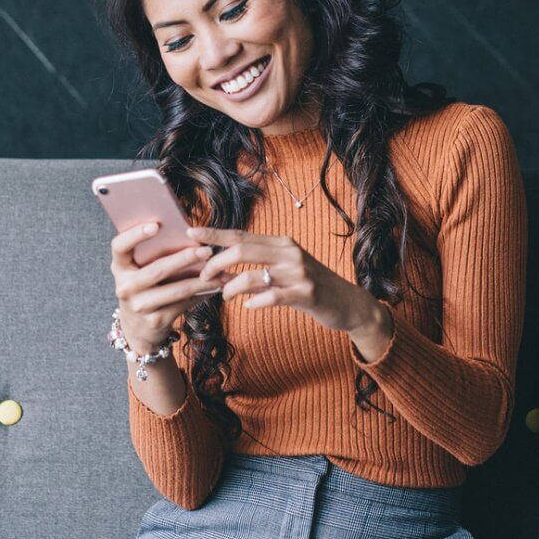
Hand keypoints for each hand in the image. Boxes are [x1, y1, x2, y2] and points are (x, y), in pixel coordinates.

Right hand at [110, 222, 229, 354]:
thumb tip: (189, 234)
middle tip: (206, 250)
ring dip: (201, 280)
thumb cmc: (145, 287)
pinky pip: (184, 303)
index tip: (156, 225)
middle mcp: (125, 287)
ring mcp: (139, 306)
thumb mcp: (140, 271)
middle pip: (157, 269)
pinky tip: (216, 286)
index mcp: (119, 267)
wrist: (137, 328)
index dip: (135, 235)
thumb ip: (153, 254)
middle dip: (185, 259)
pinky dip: (202, 293)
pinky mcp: (155, 320)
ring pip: (176, 290)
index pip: (119, 246)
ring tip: (220, 272)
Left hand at [186, 225, 383, 335]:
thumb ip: (256, 270)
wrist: (347, 303)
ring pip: (252, 275)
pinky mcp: (306, 294)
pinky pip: (271, 296)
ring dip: (231, 287)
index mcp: (281, 243)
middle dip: (215, 263)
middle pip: (242, 249)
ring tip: (224, 295)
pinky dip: (254, 302)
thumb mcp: (283, 272)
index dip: (214, 234)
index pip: (241, 234)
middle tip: (203, 277)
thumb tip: (219, 274)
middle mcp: (289, 252)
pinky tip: (249, 305)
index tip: (190, 233)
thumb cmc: (309, 287)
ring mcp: (298, 273)